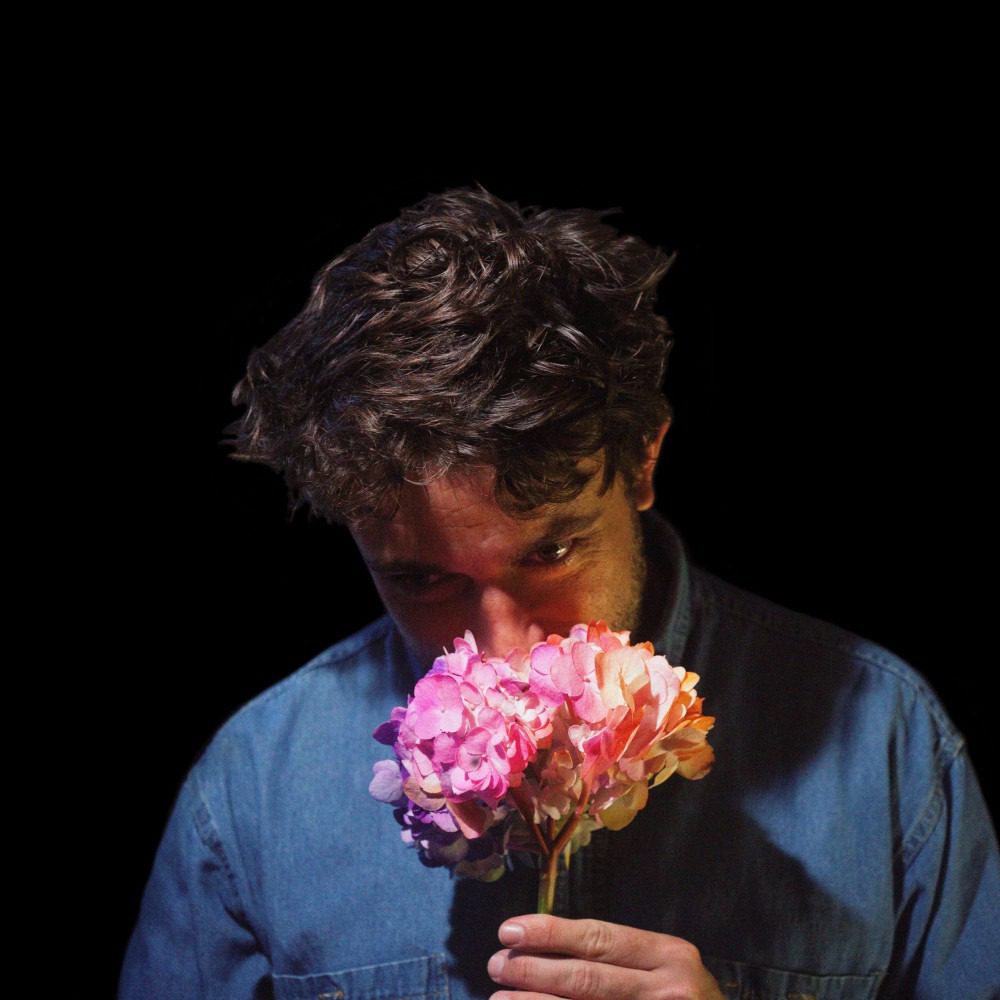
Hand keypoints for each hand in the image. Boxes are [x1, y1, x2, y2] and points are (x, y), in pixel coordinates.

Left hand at [487, 914, 723, 999]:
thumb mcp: (665, 970)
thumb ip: (619, 958)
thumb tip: (548, 948)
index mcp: (669, 956)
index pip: (599, 939)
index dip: (551, 934)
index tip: (509, 930)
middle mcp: (667, 990)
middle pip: (588, 978)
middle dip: (535, 970)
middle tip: (496, 964)